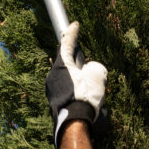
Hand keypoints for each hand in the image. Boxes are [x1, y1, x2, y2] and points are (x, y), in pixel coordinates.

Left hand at [46, 22, 106, 146]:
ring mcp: (50, 89)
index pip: (67, 45)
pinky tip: (83, 100)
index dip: (72, 33)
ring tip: (89, 91)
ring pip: (66, 78)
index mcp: (61, 66)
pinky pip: (65, 89)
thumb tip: (90, 71)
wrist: (74, 124)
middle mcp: (52, 75)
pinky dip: (74, 90)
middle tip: (88, 70)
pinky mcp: (52, 101)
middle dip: (77, 64)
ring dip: (77, 80)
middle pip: (67, 63)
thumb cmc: (85, 98)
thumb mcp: (98, 76)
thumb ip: (94, 67)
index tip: (74, 24)